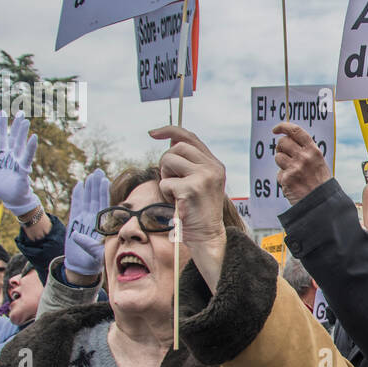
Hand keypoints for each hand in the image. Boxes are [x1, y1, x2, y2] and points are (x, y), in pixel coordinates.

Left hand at [0, 111, 39, 214]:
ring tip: (26, 120)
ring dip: (22, 132)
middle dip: (16, 125)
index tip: (2, 112)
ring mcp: (18, 162)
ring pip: (20, 144)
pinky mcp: (23, 169)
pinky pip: (27, 156)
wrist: (12, 201)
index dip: (2, 125)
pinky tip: (33, 137)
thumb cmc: (2, 188)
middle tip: (20, 112)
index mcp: (3, 156)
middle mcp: (11, 156)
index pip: (2, 137)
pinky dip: (30, 147)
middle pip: (13, 138)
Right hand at [65, 168, 109, 277]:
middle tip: (98, 171)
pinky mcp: (75, 221)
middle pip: (96, 198)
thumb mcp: (95, 253)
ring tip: (90, 175)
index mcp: (102, 223)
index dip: (104, 192)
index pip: (104, 204)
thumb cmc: (92, 260)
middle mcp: (93, 218)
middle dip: (96, 185)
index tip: (105, 180)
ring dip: (88, 187)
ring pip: (87, 199)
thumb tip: (77, 236)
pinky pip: (76, 205)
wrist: (82, 265)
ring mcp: (84, 218)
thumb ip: (87, 244)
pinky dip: (77, 195)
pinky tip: (79, 185)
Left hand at [148, 126, 226, 249]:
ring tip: (176, 193)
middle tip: (171, 180)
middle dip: (166, 163)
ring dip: (165, 177)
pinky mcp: (192, 188)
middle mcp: (213, 167)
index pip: (190, 137)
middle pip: (176, 147)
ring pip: (168, 160)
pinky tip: (177, 203)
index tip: (152, 133)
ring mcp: (204, 177)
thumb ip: (189, 162)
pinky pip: (165, 182)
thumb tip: (171, 139)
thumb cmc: (198, 211)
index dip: (169, 131)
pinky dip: (166, 193)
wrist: (206, 236)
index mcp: (215, 164)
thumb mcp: (199, 182)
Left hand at [273, 121, 331, 203]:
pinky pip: (279, 173)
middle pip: (282, 142)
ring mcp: (295, 168)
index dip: (283, 127)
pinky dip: (284, 178)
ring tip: (292, 172)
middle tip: (284, 153)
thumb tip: (287, 140)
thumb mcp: (318, 162)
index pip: (295, 131)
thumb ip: (305, 151)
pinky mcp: (287, 179)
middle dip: (280, 147)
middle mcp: (304, 157)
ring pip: (278, 157)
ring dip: (282, 163)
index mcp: (313, 150)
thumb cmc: (320, 183)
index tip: (276, 129)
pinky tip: (293, 184)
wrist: (322, 203)